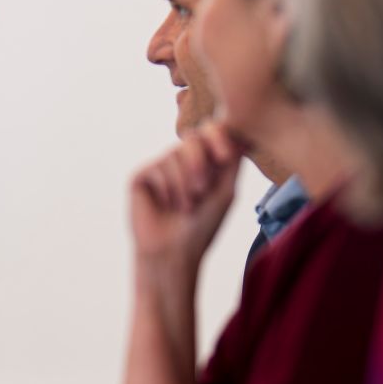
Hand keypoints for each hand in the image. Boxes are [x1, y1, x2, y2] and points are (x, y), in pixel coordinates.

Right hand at [128, 121, 242, 276]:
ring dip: (185, 183)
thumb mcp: (226, 190)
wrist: (174, 252)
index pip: (211, 132)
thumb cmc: (203, 226)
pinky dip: (168, 188)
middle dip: (200, 162)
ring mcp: (159, 167)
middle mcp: (180, 161)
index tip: (225, 157)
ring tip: (185, 207)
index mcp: (203, 162)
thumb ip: (231, 159)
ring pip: (175, 154)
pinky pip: (158, 167)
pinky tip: (167, 206)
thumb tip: (242, 132)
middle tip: (202, 190)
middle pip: (193, 137)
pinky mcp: (140, 176)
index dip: (219, 136)